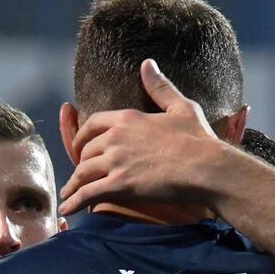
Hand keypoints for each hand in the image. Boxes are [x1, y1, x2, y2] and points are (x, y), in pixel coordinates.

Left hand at [59, 59, 227, 214]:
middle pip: (86, 151)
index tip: (79, 145)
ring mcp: (116, 161)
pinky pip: (88, 194)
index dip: (82, 135)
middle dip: (80, 163)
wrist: (207, 167)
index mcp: (127, 118)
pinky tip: (68, 209)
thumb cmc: (198, 138)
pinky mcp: (120, 184)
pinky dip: (75, 202)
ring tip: (67, 195)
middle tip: (79, 174)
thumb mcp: (181, 106)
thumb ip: (159, 87)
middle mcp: (116, 137)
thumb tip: (147, 63)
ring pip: (83, 173)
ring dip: (73, 185)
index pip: (93, 123)